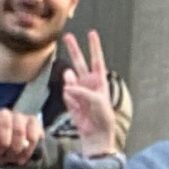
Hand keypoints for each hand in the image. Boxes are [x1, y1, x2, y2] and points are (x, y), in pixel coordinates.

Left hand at [0, 107, 43, 168]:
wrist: (15, 154)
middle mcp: (3, 115)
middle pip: (4, 122)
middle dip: (4, 142)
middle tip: (2, 154)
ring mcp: (19, 117)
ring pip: (19, 129)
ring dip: (16, 148)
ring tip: (13, 157)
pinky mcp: (33, 123)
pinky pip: (33, 134)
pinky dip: (29, 149)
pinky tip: (23, 156)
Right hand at [62, 30, 117, 156]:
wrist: (96, 134)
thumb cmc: (103, 118)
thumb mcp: (97, 101)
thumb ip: (82, 90)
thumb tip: (68, 86)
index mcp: (100, 80)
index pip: (97, 59)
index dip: (94, 46)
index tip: (92, 33)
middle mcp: (89, 82)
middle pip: (80, 61)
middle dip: (74, 49)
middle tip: (68, 36)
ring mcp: (79, 90)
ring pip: (70, 77)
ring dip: (71, 82)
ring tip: (76, 91)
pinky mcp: (70, 100)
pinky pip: (66, 93)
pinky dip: (69, 98)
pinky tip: (76, 105)